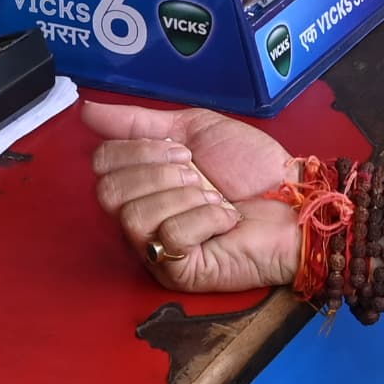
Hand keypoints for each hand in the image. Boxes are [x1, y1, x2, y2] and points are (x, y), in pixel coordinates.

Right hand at [83, 99, 301, 291]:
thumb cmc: (251, 168)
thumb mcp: (193, 129)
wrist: (295, 198)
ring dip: (183, 197)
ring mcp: (157, 248)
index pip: (102, 164)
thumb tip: (88, 110)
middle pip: (108, 193)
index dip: (139, 150)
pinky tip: (226, 219)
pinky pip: (170, 238)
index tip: (182, 151)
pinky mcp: (179, 273)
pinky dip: (205, 220)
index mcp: (141, 181)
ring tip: (213, 197)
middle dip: (158, 174)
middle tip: (197, 174)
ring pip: (134, 218)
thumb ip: (138, 121)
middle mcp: (141, 216)